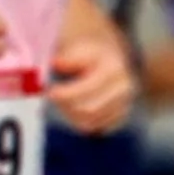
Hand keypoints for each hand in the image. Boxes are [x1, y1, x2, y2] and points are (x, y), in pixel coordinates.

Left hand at [49, 8, 135, 134]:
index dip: (64, 94)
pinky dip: (81, 122)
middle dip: (65, 106)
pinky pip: (96, 128)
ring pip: (91, 123)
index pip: (85, 91)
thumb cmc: (86, 50)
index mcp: (113, 69)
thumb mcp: (77, 47)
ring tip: (60, 102)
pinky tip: (71, 109)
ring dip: (71, 115)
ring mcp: (124, 104)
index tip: (48, 91)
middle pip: (87, 110)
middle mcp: (123, 88)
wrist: (107, 53)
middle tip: (50, 98)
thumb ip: (68, 57)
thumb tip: (56, 63)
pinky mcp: (121, 116)